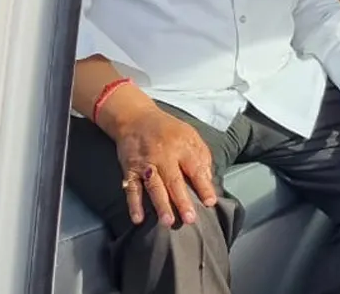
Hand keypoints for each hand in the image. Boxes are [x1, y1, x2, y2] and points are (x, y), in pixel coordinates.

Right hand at [111, 105, 217, 226]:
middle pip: (174, 181)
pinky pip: (131, 188)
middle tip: (190, 219)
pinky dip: (133, 204)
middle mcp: (163, 156)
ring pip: (153, 186)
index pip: (195, 169)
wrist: (135, 118)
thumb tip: (208, 180)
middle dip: (182, 201)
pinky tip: (138, 218)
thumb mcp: (190, 135)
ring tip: (167, 221)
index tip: (210, 202)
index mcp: (182, 147)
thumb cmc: (167, 130)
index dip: (203, 186)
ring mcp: (145, 164)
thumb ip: (201, 156)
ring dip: (160, 204)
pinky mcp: (129, 169)